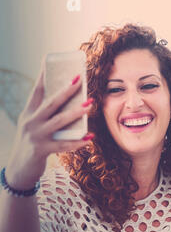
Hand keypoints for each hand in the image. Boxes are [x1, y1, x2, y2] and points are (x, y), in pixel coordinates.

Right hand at [5, 63, 93, 189]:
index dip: (44, 76)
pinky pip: (64, 145)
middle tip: (80, 79)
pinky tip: (90, 137)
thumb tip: (71, 103)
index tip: (50, 61)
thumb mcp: (34, 126)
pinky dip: (78, 142)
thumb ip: (48, 115)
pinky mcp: (42, 150)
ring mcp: (36, 136)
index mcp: (28, 113)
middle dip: (66, 91)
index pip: (37, 91)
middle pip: (51, 103)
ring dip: (76, 112)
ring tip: (90, 104)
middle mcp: (30, 122)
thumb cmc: (32, 143)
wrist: (19, 169)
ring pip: (59, 121)